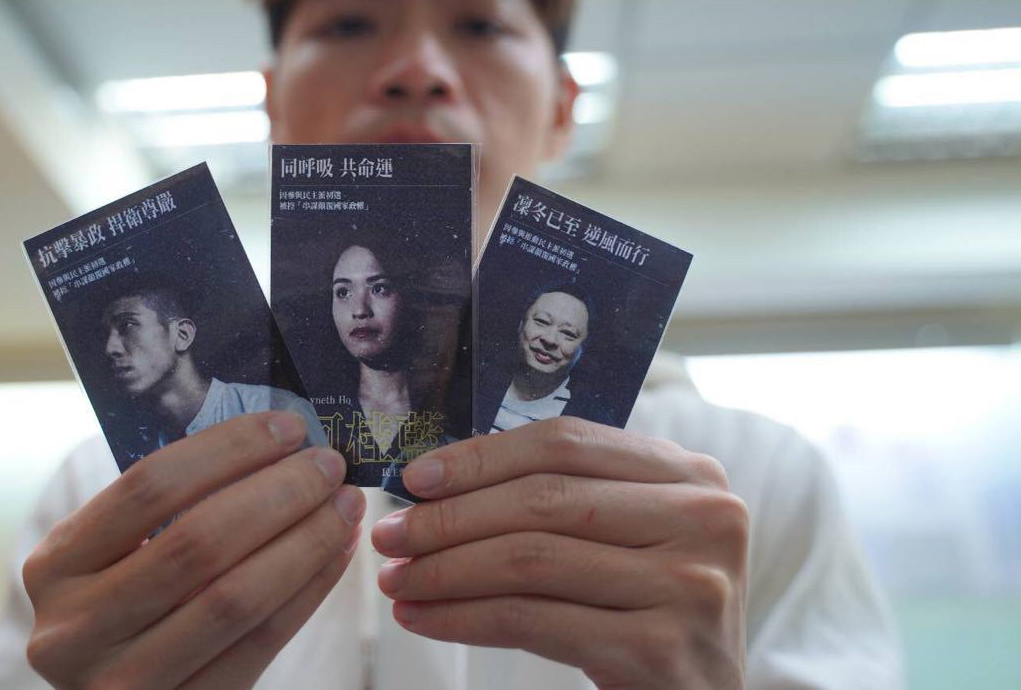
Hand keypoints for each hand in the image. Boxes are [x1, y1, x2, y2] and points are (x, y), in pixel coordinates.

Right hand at [24, 411, 365, 688]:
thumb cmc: (129, 602)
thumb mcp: (117, 555)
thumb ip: (169, 506)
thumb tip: (275, 440)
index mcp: (55, 565)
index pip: (148, 487)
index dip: (227, 450)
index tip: (288, 427)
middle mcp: (74, 628)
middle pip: (198, 542)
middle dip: (278, 493)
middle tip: (328, 465)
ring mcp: (122, 682)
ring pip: (236, 597)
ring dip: (305, 541)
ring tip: (344, 506)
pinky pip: (260, 643)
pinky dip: (309, 590)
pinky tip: (335, 553)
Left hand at [371, 416, 747, 688]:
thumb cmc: (651, 610)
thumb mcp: (635, 535)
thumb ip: (571, 496)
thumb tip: (442, 477)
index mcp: (692, 474)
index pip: (566, 443)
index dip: (481, 457)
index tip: (415, 478)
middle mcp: (703, 520)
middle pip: (543, 499)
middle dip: (450, 517)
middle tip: (390, 534)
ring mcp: (687, 585)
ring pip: (530, 559)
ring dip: (445, 569)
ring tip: (395, 579)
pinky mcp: (659, 650)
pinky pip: (532, 621)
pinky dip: (464, 618)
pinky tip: (424, 618)